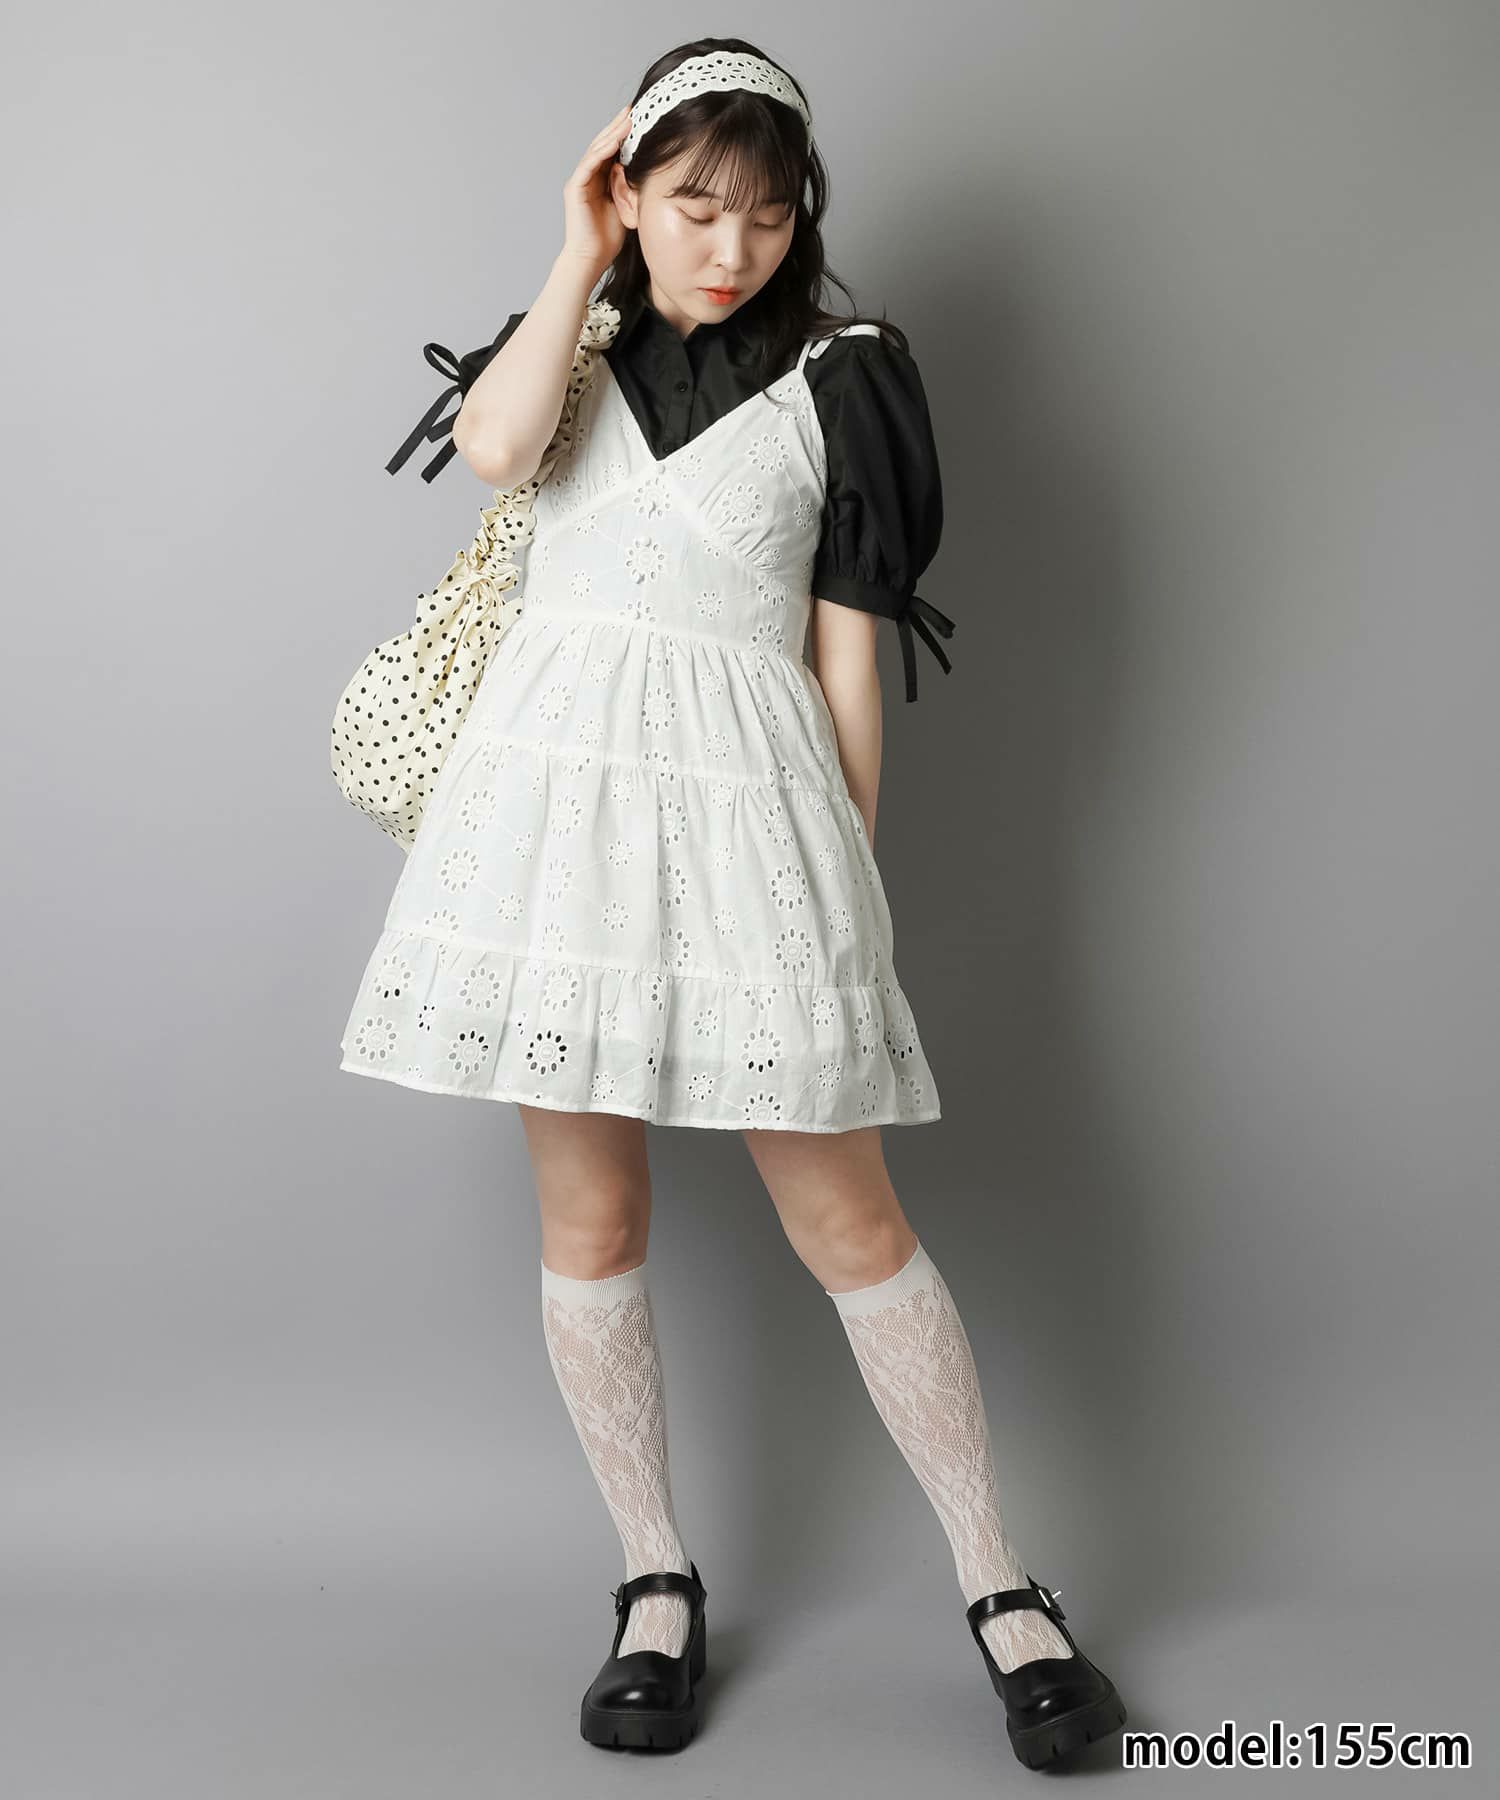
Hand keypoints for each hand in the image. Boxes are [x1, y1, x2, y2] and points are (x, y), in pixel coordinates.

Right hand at [562, 103, 631, 275]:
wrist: (591, 259)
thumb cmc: (608, 239)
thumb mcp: (627, 206)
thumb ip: (632, 188)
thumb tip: (652, 175)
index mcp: (600, 179)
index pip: (613, 150)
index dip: (625, 133)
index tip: (642, 118)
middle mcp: (587, 176)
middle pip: (603, 144)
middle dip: (619, 126)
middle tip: (635, 108)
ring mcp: (580, 180)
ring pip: (596, 150)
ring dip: (612, 133)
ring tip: (628, 119)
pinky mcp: (575, 189)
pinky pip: (589, 165)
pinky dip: (602, 152)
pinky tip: (615, 141)